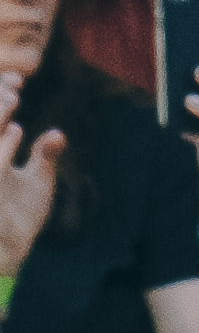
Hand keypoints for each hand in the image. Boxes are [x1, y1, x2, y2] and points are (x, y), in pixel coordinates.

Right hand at [0, 85, 64, 274]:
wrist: (8, 252)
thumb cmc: (20, 218)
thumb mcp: (37, 183)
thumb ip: (44, 156)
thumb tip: (58, 133)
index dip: (0, 93)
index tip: (19, 80)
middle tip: (16, 86)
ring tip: (14, 97)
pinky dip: (4, 145)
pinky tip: (16, 130)